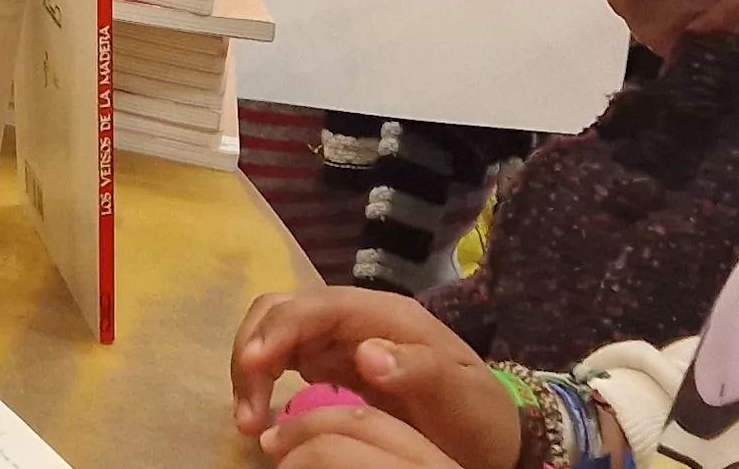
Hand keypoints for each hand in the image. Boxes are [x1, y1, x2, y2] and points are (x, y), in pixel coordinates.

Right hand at [233, 288, 518, 468]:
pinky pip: (281, 360)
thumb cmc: (476, 413)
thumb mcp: (459, 395)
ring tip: (250, 423)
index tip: (255, 365)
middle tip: (249, 414)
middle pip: (283, 311)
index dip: (281, 329)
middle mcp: (355, 318)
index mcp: (386, 316)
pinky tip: (262, 418)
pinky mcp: (329, 364)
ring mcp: (338, 339)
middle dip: (253, 351)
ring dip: (251, 369)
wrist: (489, 433)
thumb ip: (419, 369)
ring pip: (274, 332)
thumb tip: (365, 352)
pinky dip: (261, 383)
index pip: (319, 306)